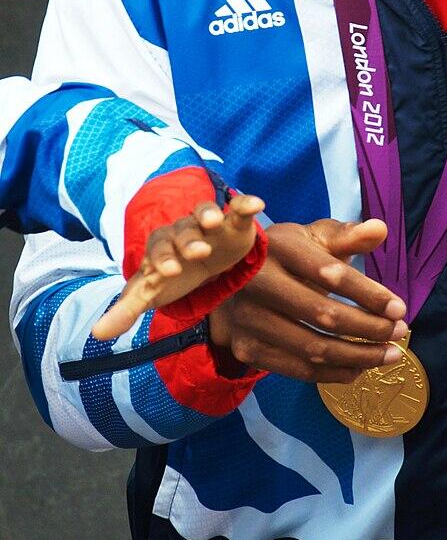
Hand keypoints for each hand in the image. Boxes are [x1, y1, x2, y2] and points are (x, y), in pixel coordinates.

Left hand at [92, 193, 264, 340]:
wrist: (204, 260)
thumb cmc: (175, 275)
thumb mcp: (152, 292)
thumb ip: (127, 309)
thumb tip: (97, 335)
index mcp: (161, 247)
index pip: (157, 250)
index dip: (162, 259)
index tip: (168, 272)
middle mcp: (183, 230)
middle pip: (182, 231)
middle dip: (188, 241)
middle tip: (198, 252)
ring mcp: (209, 224)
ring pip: (205, 212)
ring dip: (208, 214)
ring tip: (216, 221)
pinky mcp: (234, 222)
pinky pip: (238, 208)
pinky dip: (245, 204)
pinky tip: (255, 205)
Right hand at [207, 218, 407, 383]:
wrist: (229, 281)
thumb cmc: (286, 255)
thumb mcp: (312, 237)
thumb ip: (347, 236)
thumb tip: (381, 229)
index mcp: (279, 248)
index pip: (330, 273)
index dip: (368, 293)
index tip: (400, 308)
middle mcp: (258, 283)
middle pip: (323, 314)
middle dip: (369, 328)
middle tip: (401, 332)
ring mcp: (249, 319)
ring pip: (312, 348)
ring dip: (358, 356)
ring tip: (390, 354)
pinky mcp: (247, 348)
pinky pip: (297, 369)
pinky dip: (333, 374)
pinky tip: (360, 369)